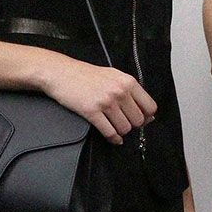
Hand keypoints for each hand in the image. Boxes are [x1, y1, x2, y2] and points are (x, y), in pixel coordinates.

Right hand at [42, 54, 156, 143]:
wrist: (61, 73)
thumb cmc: (86, 75)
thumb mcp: (114, 76)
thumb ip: (131, 91)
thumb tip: (148, 113)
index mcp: (128, 82)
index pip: (150, 106)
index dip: (146, 116)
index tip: (141, 119)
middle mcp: (119, 91)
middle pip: (139, 120)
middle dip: (132, 125)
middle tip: (124, 123)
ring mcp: (106, 102)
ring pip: (125, 128)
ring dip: (121, 131)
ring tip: (115, 127)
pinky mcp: (91, 111)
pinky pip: (109, 132)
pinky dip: (113, 138)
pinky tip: (112, 137)